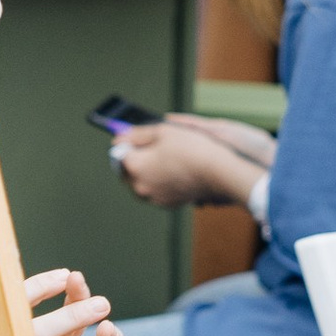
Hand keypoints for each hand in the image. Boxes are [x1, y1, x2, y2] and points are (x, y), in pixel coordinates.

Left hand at [109, 119, 272, 208]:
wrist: (217, 172)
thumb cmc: (191, 148)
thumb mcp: (162, 131)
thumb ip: (136, 134)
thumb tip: (119, 138)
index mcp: (134, 167)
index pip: (117, 154)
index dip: (126, 144)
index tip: (137, 140)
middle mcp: (140, 187)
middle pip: (126, 171)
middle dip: (134, 160)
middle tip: (151, 149)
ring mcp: (153, 198)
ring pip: (141, 182)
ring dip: (146, 172)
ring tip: (165, 160)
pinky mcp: (166, 204)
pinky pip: (155, 191)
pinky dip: (159, 182)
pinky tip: (173, 171)